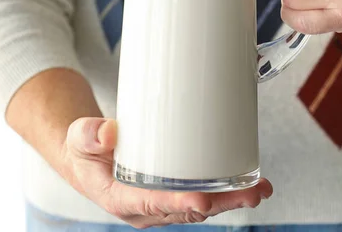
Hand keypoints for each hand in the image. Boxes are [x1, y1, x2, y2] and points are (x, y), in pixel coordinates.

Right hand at [61, 117, 272, 228]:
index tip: (203, 200)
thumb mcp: (79, 138)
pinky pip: (203, 196)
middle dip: (222, 203)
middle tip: (251, 193)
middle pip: (188, 209)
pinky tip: (249, 182)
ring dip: (232, 200)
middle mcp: (146, 208)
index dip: (179, 203)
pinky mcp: (173, 192)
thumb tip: (109, 133)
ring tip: (261, 189)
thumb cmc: (85, 151)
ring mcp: (162, 202)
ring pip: (201, 207)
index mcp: (121, 199)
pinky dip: (226, 192)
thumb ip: (89, 135)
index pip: (153, 204)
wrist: (88, 159)